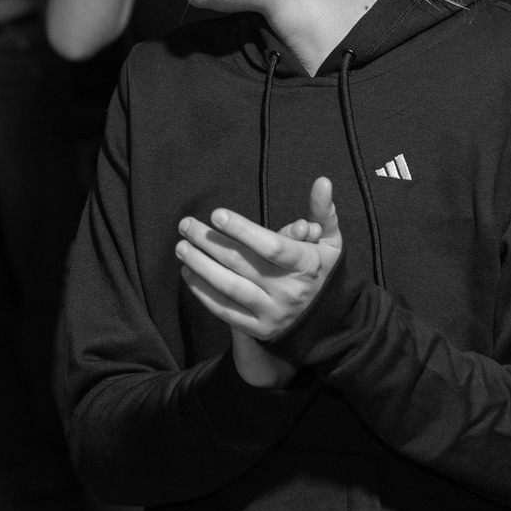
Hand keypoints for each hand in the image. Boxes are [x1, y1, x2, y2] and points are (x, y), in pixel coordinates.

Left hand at [174, 176, 343, 387]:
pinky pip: (224, 310)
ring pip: (229, 286)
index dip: (242, 230)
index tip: (217, 214)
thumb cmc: (320, 270)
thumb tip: (322, 181)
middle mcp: (289, 291)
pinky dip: (202, 291)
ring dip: (200, 265)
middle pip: (241, 263)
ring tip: (181, 247)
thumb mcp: (330, 241)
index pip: (271, 246)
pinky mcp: (258, 329)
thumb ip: (322, 211)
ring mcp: (272, 312)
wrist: (324, 320)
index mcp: (307, 265)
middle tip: (186, 224)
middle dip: (209, 241)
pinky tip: (188, 272)